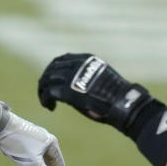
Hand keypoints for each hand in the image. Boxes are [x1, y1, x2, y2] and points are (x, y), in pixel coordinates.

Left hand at [37, 53, 154, 135]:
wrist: (123, 103)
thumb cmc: (117, 95)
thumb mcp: (101, 77)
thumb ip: (86, 76)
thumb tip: (73, 84)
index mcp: (86, 59)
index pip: (62, 59)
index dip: (53, 69)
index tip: (51, 80)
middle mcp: (77, 64)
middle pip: (51, 68)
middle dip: (45, 81)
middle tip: (44, 93)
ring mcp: (72, 77)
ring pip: (47, 80)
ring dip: (43, 91)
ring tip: (46, 102)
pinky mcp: (68, 91)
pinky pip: (49, 92)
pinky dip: (45, 99)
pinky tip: (50, 107)